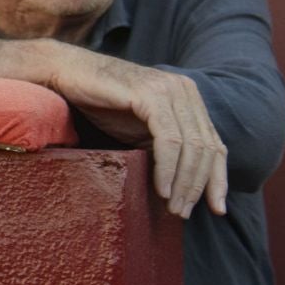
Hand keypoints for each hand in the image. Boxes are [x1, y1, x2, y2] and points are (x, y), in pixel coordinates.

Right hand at [45, 47, 227, 217]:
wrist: (66, 71)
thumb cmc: (98, 100)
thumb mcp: (139, 126)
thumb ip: (163, 144)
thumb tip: (181, 182)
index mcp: (188, 98)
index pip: (214, 145)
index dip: (217, 179)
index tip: (216, 209)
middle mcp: (186, 91)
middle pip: (207, 148)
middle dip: (199, 186)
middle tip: (184, 213)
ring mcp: (170, 91)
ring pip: (191, 147)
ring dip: (184, 183)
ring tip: (173, 207)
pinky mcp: (151, 95)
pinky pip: (169, 141)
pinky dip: (167, 169)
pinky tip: (161, 189)